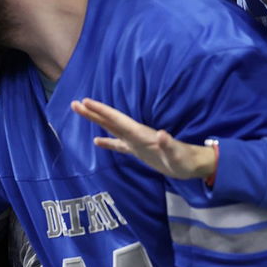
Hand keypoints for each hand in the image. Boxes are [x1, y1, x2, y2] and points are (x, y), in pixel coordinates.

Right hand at [71, 98, 216, 178]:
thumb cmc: (184, 160)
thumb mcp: (177, 154)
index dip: (102, 111)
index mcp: (141, 134)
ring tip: (82, 112)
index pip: (117, 120)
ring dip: (97, 121)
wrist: (192, 164)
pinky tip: (97, 140)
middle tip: (75, 103)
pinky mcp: (138, 150)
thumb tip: (161, 134)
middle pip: (110, 121)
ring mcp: (135, 142)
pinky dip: (107, 141)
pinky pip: (118, 144)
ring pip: (111, 129)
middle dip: (93, 112)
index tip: (86, 102)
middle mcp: (135, 135)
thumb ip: (168, 144)